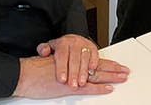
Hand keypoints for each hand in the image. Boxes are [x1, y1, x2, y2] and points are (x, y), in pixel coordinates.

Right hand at [13, 55, 129, 98]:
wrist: (26, 73)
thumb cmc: (36, 70)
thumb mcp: (54, 65)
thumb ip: (66, 67)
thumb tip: (74, 71)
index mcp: (73, 60)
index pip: (94, 61)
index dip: (107, 62)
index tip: (117, 65)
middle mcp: (75, 66)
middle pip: (98, 67)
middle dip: (113, 69)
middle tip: (125, 71)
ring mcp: (73, 76)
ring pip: (96, 75)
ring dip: (110, 77)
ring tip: (122, 78)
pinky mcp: (69, 86)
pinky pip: (87, 88)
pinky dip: (98, 89)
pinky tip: (108, 89)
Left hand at [36, 34, 97, 89]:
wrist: (70, 39)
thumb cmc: (60, 47)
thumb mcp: (50, 47)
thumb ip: (43, 49)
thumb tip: (44, 52)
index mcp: (62, 43)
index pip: (62, 56)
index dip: (62, 68)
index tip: (62, 80)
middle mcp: (74, 42)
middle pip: (74, 58)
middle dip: (74, 73)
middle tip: (73, 85)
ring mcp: (84, 44)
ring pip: (85, 57)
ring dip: (84, 71)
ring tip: (82, 82)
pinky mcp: (92, 47)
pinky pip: (94, 53)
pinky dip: (94, 61)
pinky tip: (92, 69)